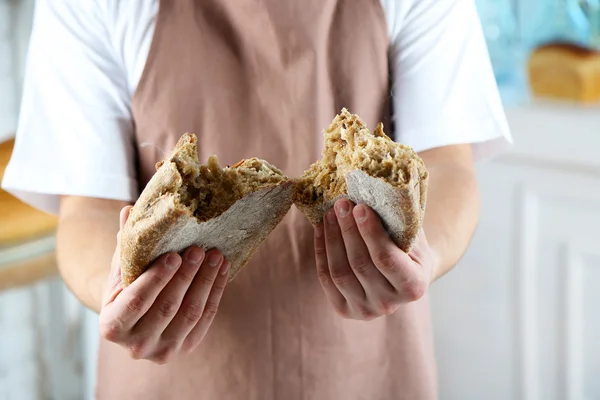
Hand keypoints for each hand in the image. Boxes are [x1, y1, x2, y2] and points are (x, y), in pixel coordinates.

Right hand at [98, 206, 229, 363]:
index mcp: (112, 325)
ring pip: (190, 313)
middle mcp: (136, 346)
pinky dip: (216, 292)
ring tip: (216, 255)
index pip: (136, 301)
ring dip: (206, 282)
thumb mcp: (120, 268)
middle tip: (200, 249)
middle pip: (167, 307)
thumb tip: (130, 209)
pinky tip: (223, 270)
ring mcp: (163, 351)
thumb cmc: (126, 287)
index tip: (174, 255)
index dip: (157, 278)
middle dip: (186, 276)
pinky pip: (205, 318)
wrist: (136, 319)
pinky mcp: (186, 348)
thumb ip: (125, 243)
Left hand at [314, 199, 435, 320]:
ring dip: (332, 238)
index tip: (360, 206)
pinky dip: (322, 250)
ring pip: (340, 272)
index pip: (386, 259)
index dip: (370, 232)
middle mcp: (389, 304)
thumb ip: (398, 219)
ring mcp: (365, 310)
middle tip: (340, 203)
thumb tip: (375, 188)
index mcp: (413, 287)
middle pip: (360, 264)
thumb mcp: (412, 233)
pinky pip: (326, 278)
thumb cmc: (408, 246)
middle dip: (348, 230)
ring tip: (329, 212)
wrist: (403, 273)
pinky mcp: (344, 310)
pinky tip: (321, 228)